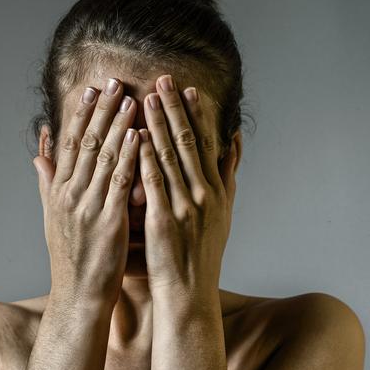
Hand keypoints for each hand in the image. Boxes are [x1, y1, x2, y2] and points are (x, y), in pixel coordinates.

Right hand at [33, 78, 138, 304]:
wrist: (79, 295)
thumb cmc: (70, 256)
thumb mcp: (52, 216)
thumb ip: (47, 182)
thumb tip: (38, 154)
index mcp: (58, 190)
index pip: (70, 143)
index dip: (82, 114)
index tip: (92, 89)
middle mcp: (70, 194)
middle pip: (86, 143)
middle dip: (102, 110)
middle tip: (115, 82)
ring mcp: (87, 206)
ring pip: (103, 157)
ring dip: (118, 126)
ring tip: (132, 100)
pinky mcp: (107, 221)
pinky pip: (119, 182)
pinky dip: (128, 157)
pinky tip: (139, 137)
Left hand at [139, 75, 237, 298]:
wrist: (191, 291)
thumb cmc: (205, 252)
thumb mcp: (226, 210)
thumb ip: (229, 173)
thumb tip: (235, 139)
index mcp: (218, 189)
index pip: (208, 142)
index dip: (197, 114)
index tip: (188, 89)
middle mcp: (205, 193)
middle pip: (189, 141)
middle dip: (175, 108)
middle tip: (164, 79)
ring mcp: (184, 205)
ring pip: (169, 155)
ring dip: (158, 124)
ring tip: (146, 97)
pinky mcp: (162, 219)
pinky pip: (152, 181)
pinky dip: (144, 156)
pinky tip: (135, 136)